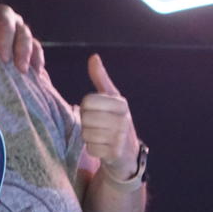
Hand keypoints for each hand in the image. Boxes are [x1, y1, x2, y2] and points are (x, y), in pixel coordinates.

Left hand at [0, 4, 44, 73]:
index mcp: (0, 14)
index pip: (5, 24)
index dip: (6, 40)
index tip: (4, 58)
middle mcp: (15, 22)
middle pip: (23, 34)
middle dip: (23, 52)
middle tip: (21, 69)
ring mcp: (23, 33)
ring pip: (33, 43)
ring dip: (32, 59)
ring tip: (28, 74)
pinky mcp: (27, 45)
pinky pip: (36, 52)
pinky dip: (37, 63)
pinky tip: (37, 76)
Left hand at [81, 54, 139, 178]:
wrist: (127, 153)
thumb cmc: (114, 120)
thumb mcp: (111, 98)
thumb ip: (100, 78)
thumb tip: (93, 57)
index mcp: (121, 104)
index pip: (88, 101)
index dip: (85, 107)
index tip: (94, 111)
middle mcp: (124, 120)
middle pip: (86, 118)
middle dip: (86, 123)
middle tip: (95, 125)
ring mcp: (121, 138)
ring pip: (86, 134)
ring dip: (88, 136)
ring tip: (99, 136)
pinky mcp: (116, 154)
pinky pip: (91, 149)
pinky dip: (92, 149)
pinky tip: (102, 147)